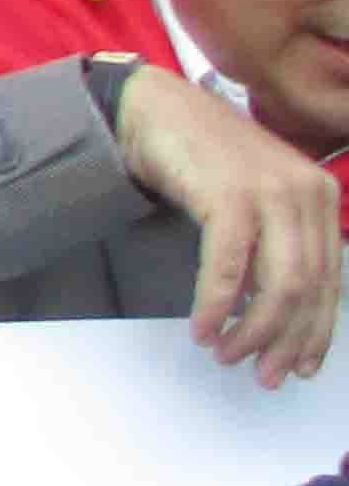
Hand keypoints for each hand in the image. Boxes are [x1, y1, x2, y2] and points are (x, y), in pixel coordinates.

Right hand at [110, 64, 341, 384]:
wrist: (155, 109)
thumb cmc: (201, 157)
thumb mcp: (256, 200)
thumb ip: (277, 242)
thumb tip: (281, 311)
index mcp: (321, 198)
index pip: (331, 281)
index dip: (317, 333)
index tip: (300, 368)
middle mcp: (307, 194)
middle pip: (309, 289)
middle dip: (286, 342)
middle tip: (264, 376)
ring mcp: (271, 192)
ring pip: (279, 285)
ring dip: (252, 331)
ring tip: (226, 355)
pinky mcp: (230, 196)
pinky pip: (231, 268)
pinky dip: (216, 305)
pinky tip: (202, 328)